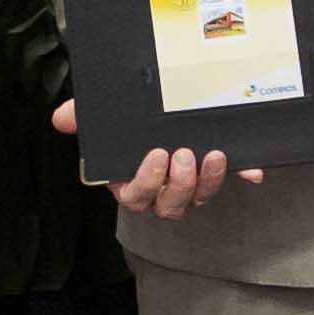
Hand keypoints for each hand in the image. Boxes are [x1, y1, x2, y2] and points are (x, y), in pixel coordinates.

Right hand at [56, 103, 250, 214]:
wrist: (153, 108)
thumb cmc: (122, 122)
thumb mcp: (103, 116)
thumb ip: (81, 116)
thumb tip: (61, 118)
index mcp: (128, 180)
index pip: (135, 195)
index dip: (147, 182)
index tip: (156, 156)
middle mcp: (158, 190)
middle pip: (168, 205)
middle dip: (179, 185)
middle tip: (184, 156)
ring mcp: (186, 184)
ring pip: (196, 198)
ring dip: (207, 182)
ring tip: (213, 156)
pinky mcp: (210, 173)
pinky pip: (227, 181)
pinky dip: (240, 175)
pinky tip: (252, 171)